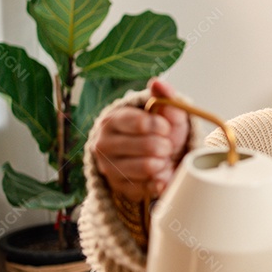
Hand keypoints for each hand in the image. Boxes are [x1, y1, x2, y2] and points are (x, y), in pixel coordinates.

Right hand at [91, 78, 189, 201]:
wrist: (156, 157)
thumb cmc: (159, 130)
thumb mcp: (165, 112)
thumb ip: (164, 97)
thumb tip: (158, 83)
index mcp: (112, 121)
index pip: (138, 123)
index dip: (159, 125)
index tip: (166, 128)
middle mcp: (104, 145)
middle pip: (147, 147)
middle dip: (165, 146)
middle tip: (167, 145)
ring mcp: (109, 168)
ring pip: (148, 168)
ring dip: (163, 163)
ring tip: (163, 158)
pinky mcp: (119, 188)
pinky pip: (148, 188)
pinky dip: (160, 181)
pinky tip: (160, 174)